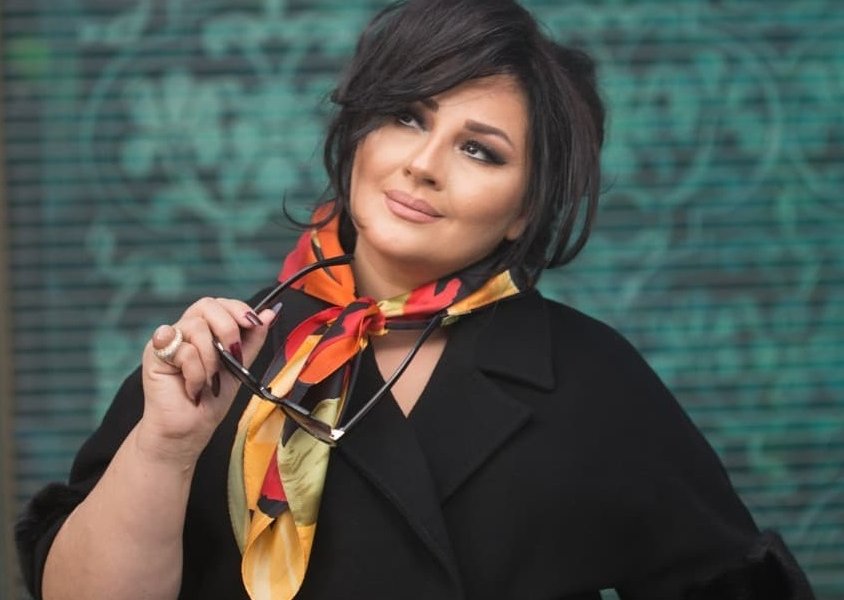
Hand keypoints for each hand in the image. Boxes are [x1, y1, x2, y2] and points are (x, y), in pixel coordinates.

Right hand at [137, 298, 278, 466]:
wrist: (189, 429)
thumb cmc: (212, 399)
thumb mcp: (240, 365)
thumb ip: (253, 339)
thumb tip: (270, 313)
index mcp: (205, 329)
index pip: (219, 303)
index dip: (237, 308)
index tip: (254, 323)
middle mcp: (185, 330)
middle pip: (206, 305)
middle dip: (228, 329)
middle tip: (232, 355)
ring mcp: (169, 340)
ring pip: (196, 327)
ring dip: (211, 359)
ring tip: (209, 380)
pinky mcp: (154, 353)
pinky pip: (183, 348)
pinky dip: (195, 372)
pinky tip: (192, 387)